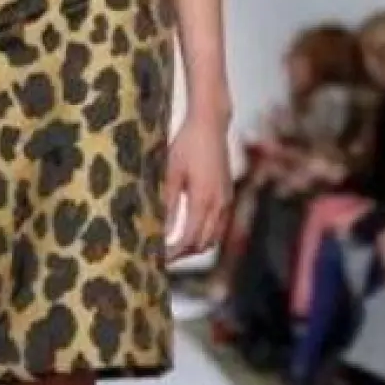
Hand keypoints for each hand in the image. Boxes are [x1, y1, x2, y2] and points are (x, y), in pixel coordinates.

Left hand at [164, 111, 233, 260]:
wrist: (210, 126)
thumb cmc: (186, 145)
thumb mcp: (170, 173)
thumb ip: (167, 204)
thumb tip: (161, 232)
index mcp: (203, 199)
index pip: (188, 239)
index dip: (172, 253)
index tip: (156, 257)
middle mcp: (219, 204)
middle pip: (202, 244)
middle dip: (182, 254)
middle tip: (161, 257)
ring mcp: (226, 201)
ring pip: (212, 238)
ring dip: (193, 247)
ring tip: (172, 248)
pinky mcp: (227, 196)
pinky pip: (218, 227)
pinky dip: (203, 235)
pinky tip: (187, 232)